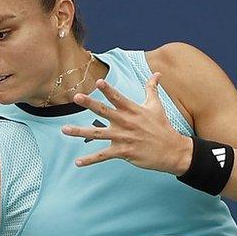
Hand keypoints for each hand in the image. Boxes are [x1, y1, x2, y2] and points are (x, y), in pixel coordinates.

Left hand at [61, 73, 191, 173]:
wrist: (173, 151)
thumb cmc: (163, 127)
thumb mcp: (157, 106)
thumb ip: (152, 89)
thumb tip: (157, 73)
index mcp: (133, 110)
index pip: (118, 97)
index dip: (108, 90)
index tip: (99, 81)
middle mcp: (126, 122)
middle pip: (104, 111)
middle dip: (90, 103)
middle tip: (76, 97)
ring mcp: (123, 137)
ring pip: (97, 134)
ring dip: (79, 132)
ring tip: (63, 129)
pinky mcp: (123, 152)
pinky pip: (103, 155)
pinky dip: (90, 159)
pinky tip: (77, 162)